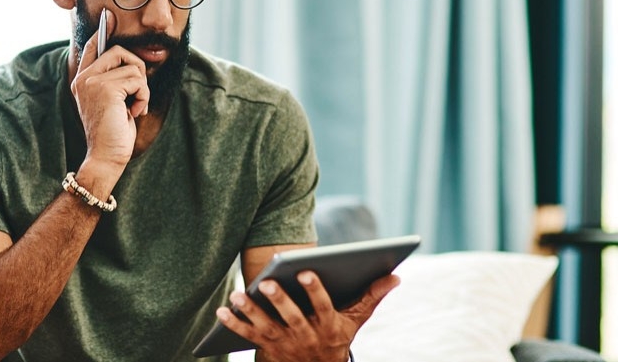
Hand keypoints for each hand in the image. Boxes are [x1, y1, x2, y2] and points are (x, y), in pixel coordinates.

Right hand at [71, 9, 150, 170]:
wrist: (106, 157)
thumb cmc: (113, 133)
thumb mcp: (114, 102)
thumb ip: (116, 80)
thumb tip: (132, 60)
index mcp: (83, 80)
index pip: (93, 46)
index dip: (103, 31)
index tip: (109, 17)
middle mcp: (84, 77)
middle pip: (119, 51)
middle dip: (137, 71)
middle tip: (136, 95)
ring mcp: (93, 81)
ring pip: (133, 66)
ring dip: (142, 89)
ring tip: (133, 107)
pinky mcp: (106, 88)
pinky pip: (138, 80)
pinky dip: (143, 97)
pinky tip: (134, 112)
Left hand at [216, 271, 399, 361]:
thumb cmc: (337, 336)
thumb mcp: (356, 320)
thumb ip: (372, 296)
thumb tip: (395, 275)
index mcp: (328, 327)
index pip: (322, 307)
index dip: (314, 290)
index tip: (305, 271)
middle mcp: (306, 337)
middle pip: (292, 319)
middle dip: (280, 301)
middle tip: (268, 282)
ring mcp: (285, 344)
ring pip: (267, 328)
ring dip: (252, 312)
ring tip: (238, 294)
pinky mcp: (267, 348)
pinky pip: (248, 336)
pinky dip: (234, 324)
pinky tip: (222, 310)